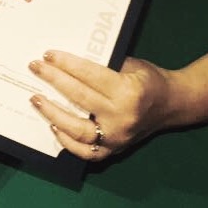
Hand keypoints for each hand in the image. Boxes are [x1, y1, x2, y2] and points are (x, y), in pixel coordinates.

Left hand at [28, 51, 172, 160]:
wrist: (173, 105)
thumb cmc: (150, 79)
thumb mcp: (131, 64)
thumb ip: (104, 65)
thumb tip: (67, 61)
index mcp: (128, 91)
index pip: (89, 76)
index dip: (66, 64)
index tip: (47, 55)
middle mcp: (121, 117)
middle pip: (79, 98)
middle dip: (53, 81)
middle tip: (35, 68)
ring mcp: (117, 137)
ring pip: (77, 130)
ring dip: (53, 113)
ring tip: (36, 99)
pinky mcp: (114, 150)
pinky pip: (86, 152)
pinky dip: (67, 141)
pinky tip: (53, 126)